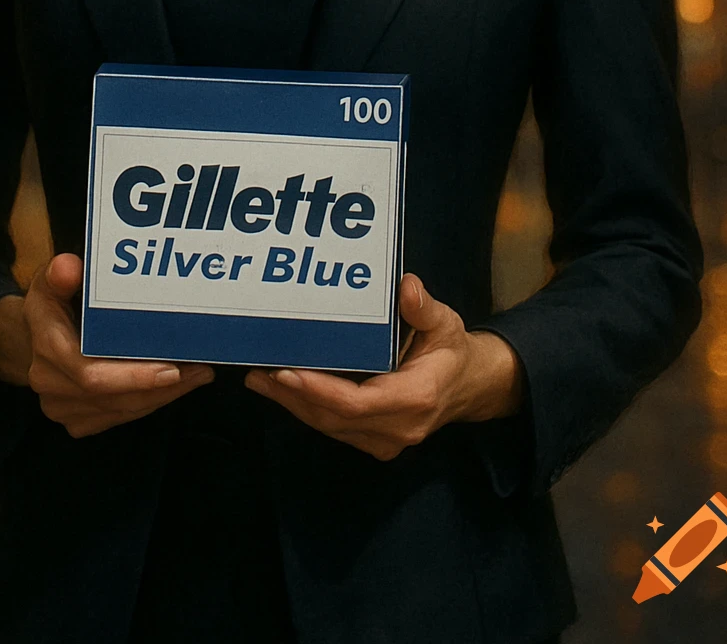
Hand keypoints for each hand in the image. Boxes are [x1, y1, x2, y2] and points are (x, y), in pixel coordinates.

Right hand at [0, 252, 214, 437]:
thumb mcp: (53, 280)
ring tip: (198, 374)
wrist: (31, 338)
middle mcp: (50, 383)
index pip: (90, 373)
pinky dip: (149, 403)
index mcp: (48, 346)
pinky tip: (176, 387)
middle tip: (201, 369)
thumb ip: (61, 273)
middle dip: (160, 388)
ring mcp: (61, 407)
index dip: (132, 377)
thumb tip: (68, 267)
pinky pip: (118, 418)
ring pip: (120, 410)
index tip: (171, 369)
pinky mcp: (75, 420)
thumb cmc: (54, 302)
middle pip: (112, 397)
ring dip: (162, 397)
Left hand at [244, 272, 523, 460]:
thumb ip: (424, 308)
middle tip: (258, 371)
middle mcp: (398, 427)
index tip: (287, 373)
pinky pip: (334, 426)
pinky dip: (305, 407)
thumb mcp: (446, 323)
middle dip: (293, 397)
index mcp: (415, 398)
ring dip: (292, 404)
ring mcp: (384, 439)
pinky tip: (280, 388)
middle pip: (334, 418)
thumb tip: (407, 287)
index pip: (357, 403)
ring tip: (258, 377)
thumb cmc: (452, 350)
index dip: (319, 391)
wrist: (469, 387)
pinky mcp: (372, 439)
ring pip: (329, 425)